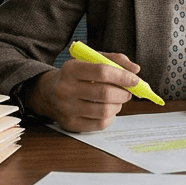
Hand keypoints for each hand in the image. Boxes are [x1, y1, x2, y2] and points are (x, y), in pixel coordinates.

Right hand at [27, 53, 142, 131]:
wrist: (50, 93)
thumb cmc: (77, 76)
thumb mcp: (90, 61)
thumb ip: (114, 60)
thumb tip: (135, 70)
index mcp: (70, 69)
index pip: (102, 72)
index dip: (122, 76)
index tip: (134, 79)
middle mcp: (65, 89)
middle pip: (105, 93)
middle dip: (123, 93)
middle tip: (128, 92)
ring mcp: (66, 109)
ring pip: (104, 111)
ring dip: (118, 106)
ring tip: (117, 100)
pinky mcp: (70, 124)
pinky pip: (100, 124)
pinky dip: (110, 117)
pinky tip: (107, 109)